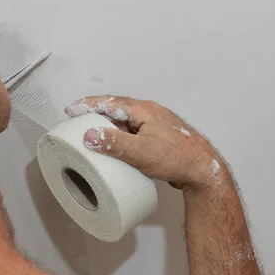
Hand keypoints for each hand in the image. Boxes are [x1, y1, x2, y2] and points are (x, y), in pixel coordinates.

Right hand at [65, 96, 224, 189]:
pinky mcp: (157, 138)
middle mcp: (149, 113)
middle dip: (95, 113)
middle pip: (116, 109)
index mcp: (143, 110)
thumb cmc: (177, 159)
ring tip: (91, 134)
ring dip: (108, 125)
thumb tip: (89, 135)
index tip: (71, 109)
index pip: (109, 103)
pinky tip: (115, 147)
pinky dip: (120, 136)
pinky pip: (133, 132)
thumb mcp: (141, 152)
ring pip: (125, 122)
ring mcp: (154, 125)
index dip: (88, 105)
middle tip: (77, 119)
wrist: (204, 172)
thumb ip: (114, 143)